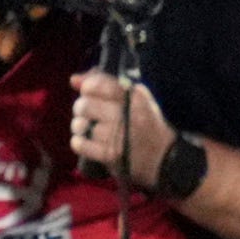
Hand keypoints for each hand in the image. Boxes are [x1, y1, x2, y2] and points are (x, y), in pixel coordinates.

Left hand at [69, 69, 174, 186]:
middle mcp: (127, 115)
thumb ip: (106, 84)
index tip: (91, 94)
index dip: (88, 88)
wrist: (165, 158)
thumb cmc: (147, 125)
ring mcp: (118, 136)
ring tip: (90, 130)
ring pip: (80, 125)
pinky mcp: (110, 155)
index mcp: (135, 98)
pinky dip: (80, 143)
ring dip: (81, 127)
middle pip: (84, 105)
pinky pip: (80, 144)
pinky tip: (88, 142)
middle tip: (90, 115)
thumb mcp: (137, 100)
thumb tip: (74, 79)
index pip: (98, 84)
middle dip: (82, 109)